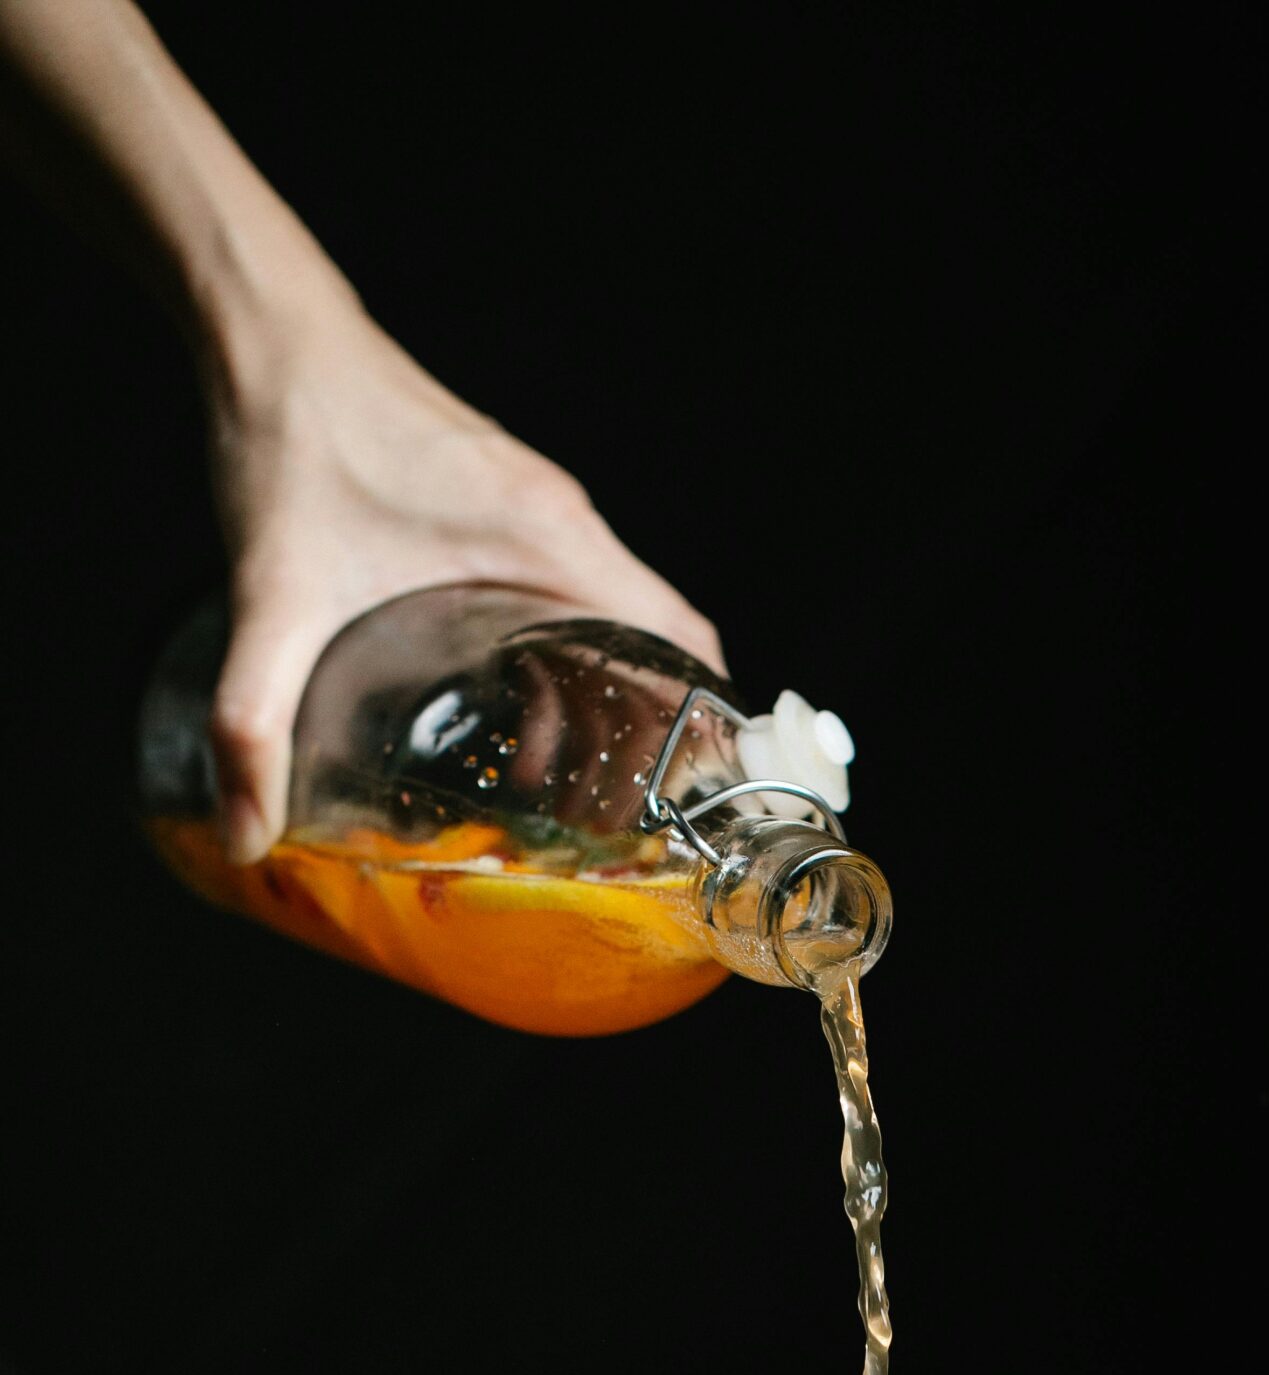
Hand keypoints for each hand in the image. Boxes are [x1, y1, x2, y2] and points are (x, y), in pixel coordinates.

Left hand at [207, 298, 723, 862]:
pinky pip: (575, 592)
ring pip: (618, 618)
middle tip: (618, 818)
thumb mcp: (272, 598)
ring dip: (608, 698)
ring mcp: (539, 509)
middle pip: (659, 641)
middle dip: (650, 733)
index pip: (681, 635)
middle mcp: (562, 519)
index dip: (704, 721)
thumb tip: (249, 833)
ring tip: (568, 786)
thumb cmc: (289, 442)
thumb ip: (252, 721)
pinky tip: (515, 712)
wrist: (269, 333)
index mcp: (547, 537)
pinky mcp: (506, 506)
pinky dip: (569, 657)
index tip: (691, 796)